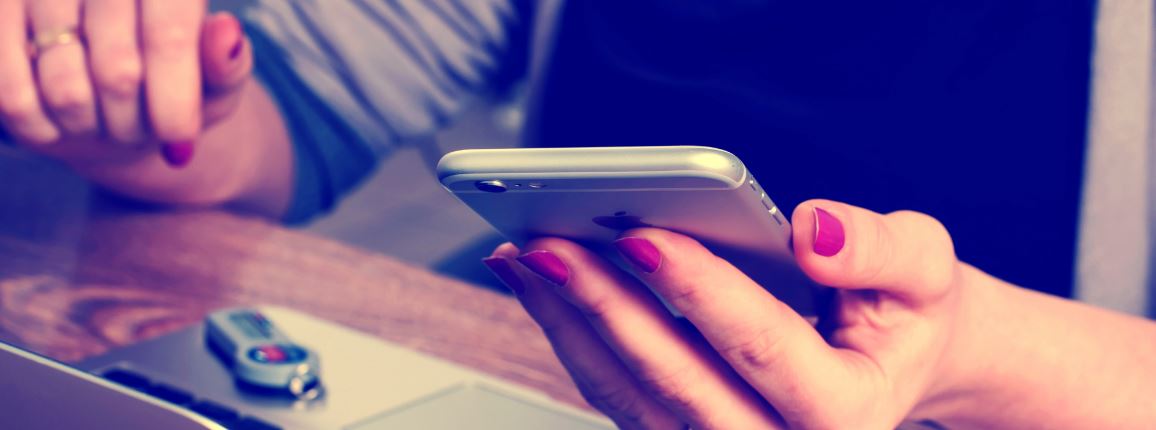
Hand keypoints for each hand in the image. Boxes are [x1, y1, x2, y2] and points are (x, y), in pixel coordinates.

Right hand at [0, 0, 251, 167]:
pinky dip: (42, 127)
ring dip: (91, 127)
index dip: (174, 98)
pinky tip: (60, 122)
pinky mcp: (0, 12)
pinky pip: (12, 96)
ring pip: (66, 90)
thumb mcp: (215, 82)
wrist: (111, 90)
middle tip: (140, 129)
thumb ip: (227, 64)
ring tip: (102, 119)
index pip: (168, 37)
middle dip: (134, 123)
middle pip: (118, 71)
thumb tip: (226, 33)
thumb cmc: (174, 84)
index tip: (179, 140)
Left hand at [483, 199, 979, 428]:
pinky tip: (543, 287)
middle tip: (548, 245)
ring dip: (570, 326)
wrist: (890, 362)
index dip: (699, 291)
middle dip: (605, 309)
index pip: (762, 349)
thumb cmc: (902, 315)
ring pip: (631, 399)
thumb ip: (882, 251)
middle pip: (676, 384)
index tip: (641, 236)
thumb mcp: (925, 272)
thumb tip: (812, 232)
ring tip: (525, 257)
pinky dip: (575, 340)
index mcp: (846, 414)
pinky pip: (619, 397)